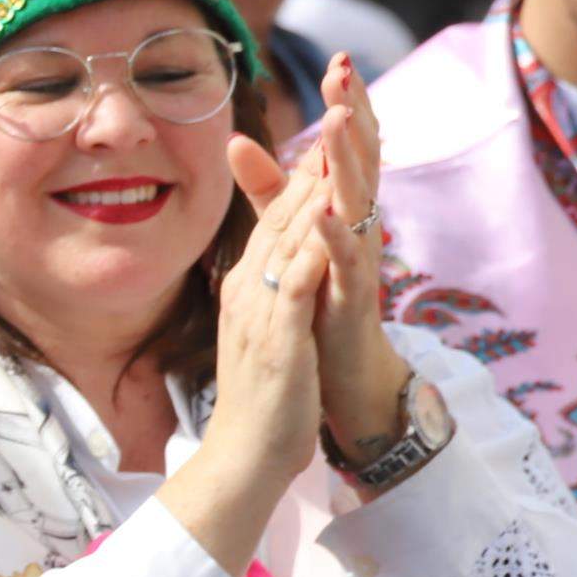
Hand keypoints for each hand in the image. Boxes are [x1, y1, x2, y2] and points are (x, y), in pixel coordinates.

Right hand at [166, 132, 336, 571]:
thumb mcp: (264, 337)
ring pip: (284, 242)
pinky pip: (294, 285)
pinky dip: (310, 249)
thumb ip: (268, 298)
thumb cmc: (262, 403)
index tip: (323, 139)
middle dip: (307, 170)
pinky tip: (327, 220)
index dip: (300, 180)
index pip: (274, 224)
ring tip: (332, 151)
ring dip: (309, 194)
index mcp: (247, 291)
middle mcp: (248, 293)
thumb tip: (275, 269)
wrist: (244, 456)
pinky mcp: (276, 338)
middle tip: (332, 120)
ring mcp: (260, 314)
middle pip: (279, 220)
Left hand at [299, 58, 410, 463]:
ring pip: (359, 202)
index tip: (339, 58)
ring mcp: (358, 262)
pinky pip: (346, 263)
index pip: (347, 146)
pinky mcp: (351, 299)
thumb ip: (267, 189)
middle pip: (360, 161)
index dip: (346, 103)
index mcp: (344, 208)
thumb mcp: (289, 234)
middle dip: (354, 114)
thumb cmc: (318, 298)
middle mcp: (359, 227)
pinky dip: (337, 236)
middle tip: (348, 68)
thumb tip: (237, 138)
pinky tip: (328, 212)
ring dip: (349, 161)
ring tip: (340, 120)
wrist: (338, 374)